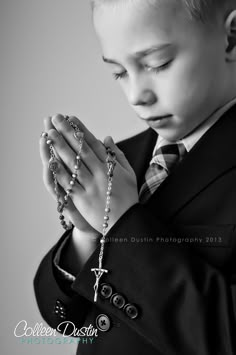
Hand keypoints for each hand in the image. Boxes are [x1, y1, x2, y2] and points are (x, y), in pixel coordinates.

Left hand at [41, 113, 138, 233]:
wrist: (127, 222)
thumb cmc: (128, 196)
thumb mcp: (128, 173)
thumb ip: (117, 155)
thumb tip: (107, 137)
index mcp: (111, 166)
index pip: (93, 143)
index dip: (81, 130)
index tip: (71, 118)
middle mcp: (100, 173)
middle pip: (81, 149)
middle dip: (67, 132)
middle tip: (56, 119)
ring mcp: (91, 186)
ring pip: (73, 163)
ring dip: (60, 147)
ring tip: (49, 134)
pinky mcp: (83, 199)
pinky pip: (69, 183)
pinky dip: (60, 172)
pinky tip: (50, 161)